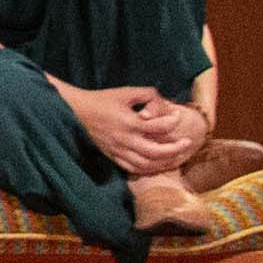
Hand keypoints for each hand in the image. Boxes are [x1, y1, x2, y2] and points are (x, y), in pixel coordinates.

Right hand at [69, 84, 196, 172]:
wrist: (75, 112)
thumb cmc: (101, 100)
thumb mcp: (124, 92)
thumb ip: (147, 94)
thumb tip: (165, 103)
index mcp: (129, 122)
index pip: (158, 126)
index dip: (173, 121)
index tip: (178, 115)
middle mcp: (125, 139)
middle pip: (156, 152)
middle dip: (175, 149)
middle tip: (187, 143)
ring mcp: (118, 151)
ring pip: (147, 165)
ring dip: (165, 162)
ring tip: (177, 156)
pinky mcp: (113, 156)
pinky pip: (134, 169)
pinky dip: (149, 170)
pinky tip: (158, 165)